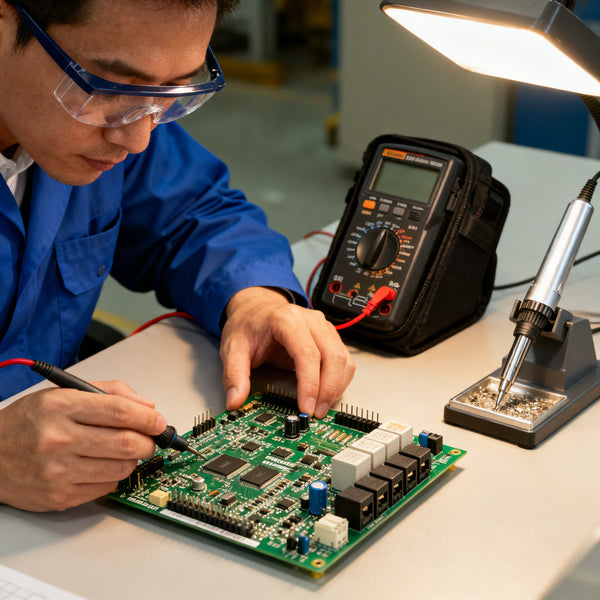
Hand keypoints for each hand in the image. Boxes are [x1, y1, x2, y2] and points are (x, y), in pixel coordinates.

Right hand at [0, 380, 165, 511]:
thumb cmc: (29, 422)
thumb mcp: (63, 393)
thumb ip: (109, 393)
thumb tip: (147, 406)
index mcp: (61, 407)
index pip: (120, 412)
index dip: (148, 417)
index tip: (159, 421)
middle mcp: (58, 439)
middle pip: (126, 442)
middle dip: (148, 441)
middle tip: (149, 438)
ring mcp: (58, 471)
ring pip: (121, 467)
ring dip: (133, 459)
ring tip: (124, 451)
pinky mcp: (59, 497)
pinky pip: (106, 487)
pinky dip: (114, 476)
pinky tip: (102, 465)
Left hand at [220, 287, 354, 417]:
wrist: (256, 308)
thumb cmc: (249, 325)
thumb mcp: (233, 348)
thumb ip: (234, 375)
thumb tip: (235, 400)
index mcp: (287, 320)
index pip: (307, 354)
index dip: (310, 383)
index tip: (305, 407)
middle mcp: (310, 321)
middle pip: (332, 356)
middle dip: (328, 389)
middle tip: (315, 412)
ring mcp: (323, 327)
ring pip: (342, 359)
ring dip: (337, 386)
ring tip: (321, 407)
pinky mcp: (329, 337)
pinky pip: (344, 360)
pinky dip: (340, 380)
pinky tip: (328, 394)